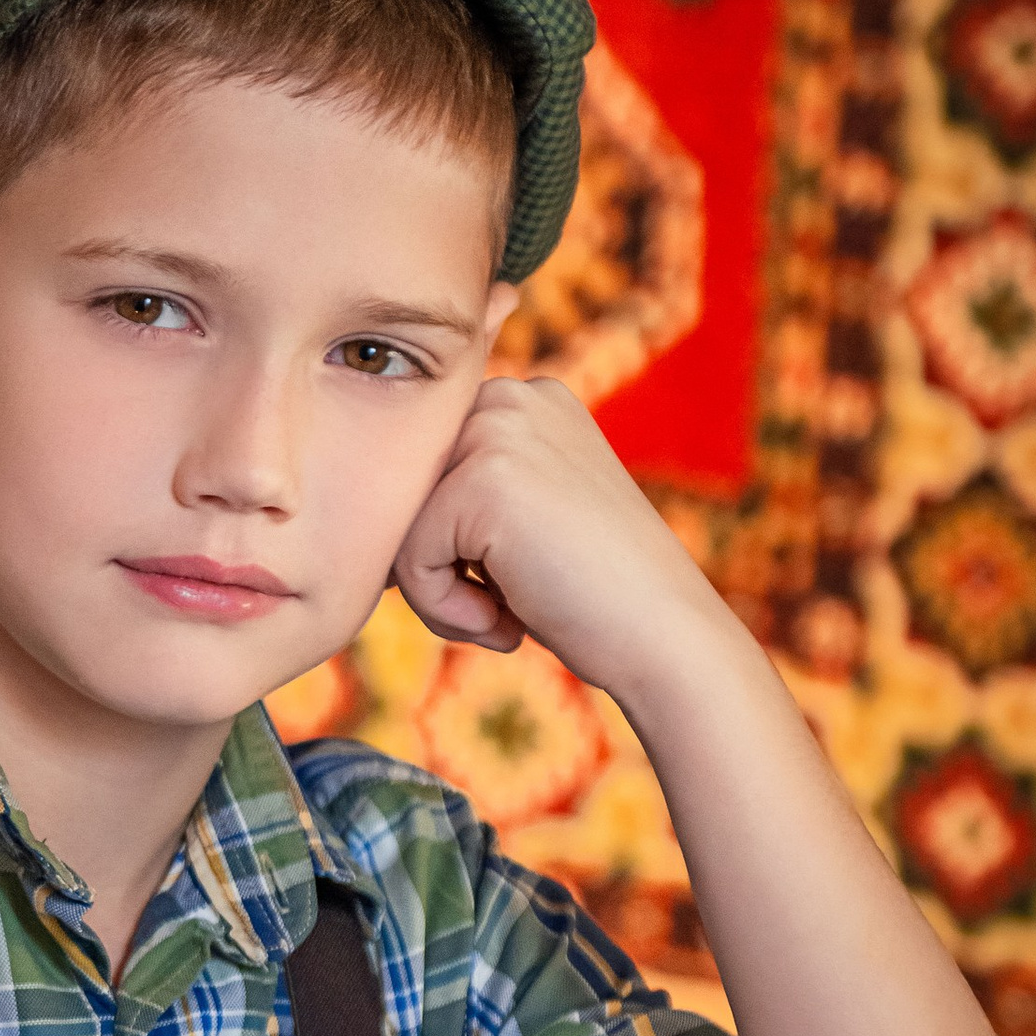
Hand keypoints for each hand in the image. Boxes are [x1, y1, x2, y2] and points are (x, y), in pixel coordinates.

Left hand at [392, 374, 731, 705]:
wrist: (667, 638)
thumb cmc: (595, 598)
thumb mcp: (529, 519)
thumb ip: (466, 492)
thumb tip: (367, 497)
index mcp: (523, 400)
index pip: (424, 477)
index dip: (451, 547)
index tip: (520, 575)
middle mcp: (508, 397)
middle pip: (404, 499)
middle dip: (441, 567)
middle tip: (514, 599)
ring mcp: (496, 432)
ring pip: (401, 531)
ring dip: (443, 594)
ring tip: (513, 609)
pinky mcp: (480, 481)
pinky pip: (408, 563)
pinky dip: (446, 611)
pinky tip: (509, 622)